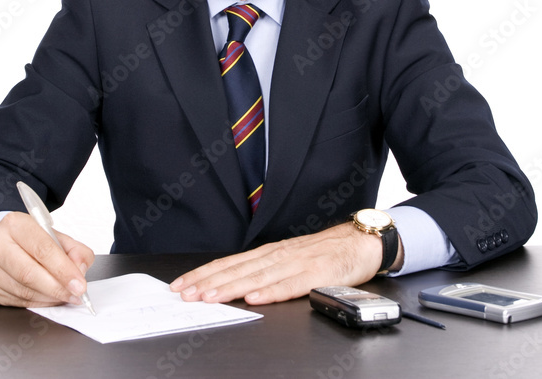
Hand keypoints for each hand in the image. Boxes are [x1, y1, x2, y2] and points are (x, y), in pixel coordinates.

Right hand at [0, 211, 94, 307]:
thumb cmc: (31, 239)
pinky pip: (16, 300)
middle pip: (29, 273)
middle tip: (75, 295)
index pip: (42, 249)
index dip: (63, 270)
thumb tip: (79, 270)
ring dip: (48, 298)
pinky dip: (36, 302)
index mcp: (15, 224)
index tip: (79, 285)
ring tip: (64, 296)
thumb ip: (75, 251)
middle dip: (57, 288)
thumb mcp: (56, 235)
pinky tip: (47, 297)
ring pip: (22, 290)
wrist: (2, 241)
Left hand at [169, 222, 400, 304]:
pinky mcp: (317, 274)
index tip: (181, 284)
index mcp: (269, 253)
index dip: (203, 274)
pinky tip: (255, 298)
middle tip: (185, 293)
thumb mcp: (289, 259)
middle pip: (237, 270)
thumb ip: (265, 270)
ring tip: (210, 297)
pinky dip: (271, 291)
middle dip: (208, 282)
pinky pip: (291, 285)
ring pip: (258, 276)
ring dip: (231, 287)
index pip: (228, 263)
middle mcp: (278, 255)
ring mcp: (296, 264)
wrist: (360, 243)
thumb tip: (234, 284)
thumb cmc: (324, 253)